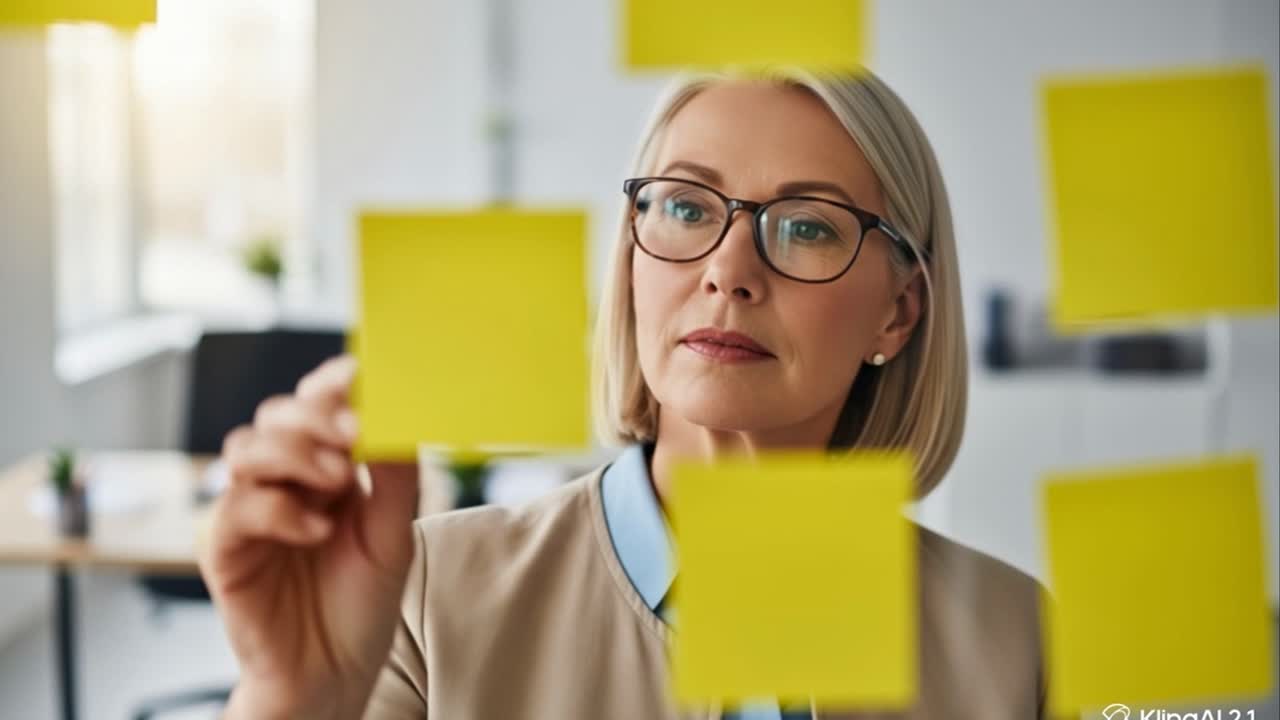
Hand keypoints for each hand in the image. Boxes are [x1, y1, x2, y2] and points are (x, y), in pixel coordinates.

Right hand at [201, 355, 418, 718]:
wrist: (333, 672)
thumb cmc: (360, 600)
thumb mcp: (393, 533)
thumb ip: (393, 477)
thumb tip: (398, 418)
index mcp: (326, 465)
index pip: (318, 405)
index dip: (333, 384)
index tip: (361, 374)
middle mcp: (283, 479)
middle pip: (278, 416)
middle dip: (315, 415)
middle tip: (352, 432)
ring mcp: (250, 509)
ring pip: (248, 449)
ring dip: (294, 455)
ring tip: (337, 482)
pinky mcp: (225, 548)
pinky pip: (237, 508)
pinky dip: (279, 511)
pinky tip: (316, 530)